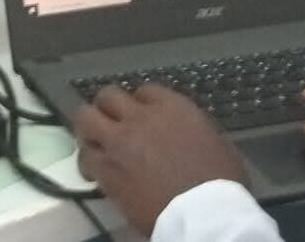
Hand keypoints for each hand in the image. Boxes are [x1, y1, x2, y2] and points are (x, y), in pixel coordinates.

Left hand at [73, 84, 248, 237]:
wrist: (201, 214)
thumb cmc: (220, 181)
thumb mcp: (213, 140)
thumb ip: (189, 126)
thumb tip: (179, 130)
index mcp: (172, 106)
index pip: (144, 90)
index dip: (140, 103)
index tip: (141, 115)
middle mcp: (140, 116)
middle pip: (108, 95)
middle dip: (108, 107)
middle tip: (112, 122)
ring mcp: (119, 140)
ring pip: (85, 117)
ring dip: (89, 128)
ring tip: (95, 141)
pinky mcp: (106, 169)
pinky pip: (84, 155)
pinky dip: (87, 160)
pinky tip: (94, 170)